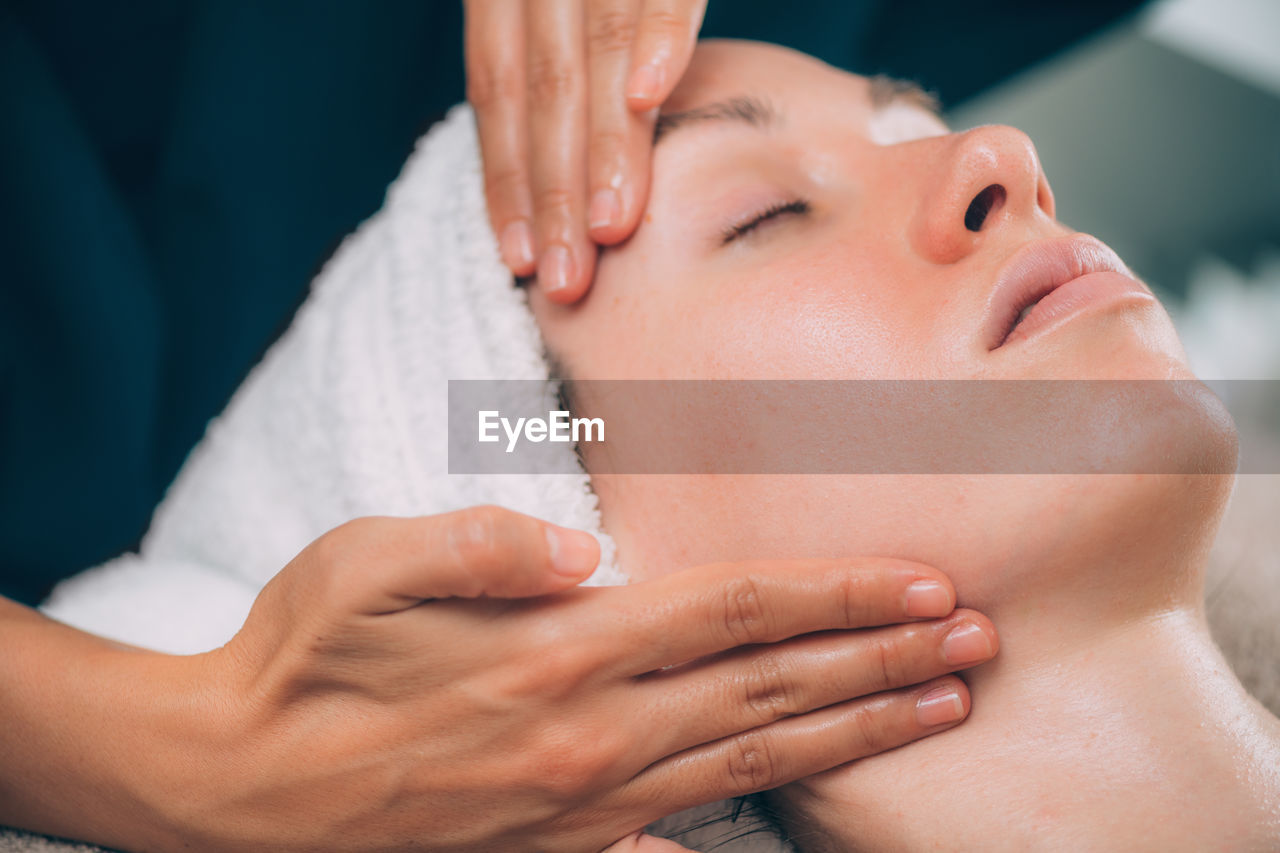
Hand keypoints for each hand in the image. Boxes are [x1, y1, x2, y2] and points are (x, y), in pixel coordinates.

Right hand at [2, 506, 994, 851]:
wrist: (231, 788)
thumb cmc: (297, 654)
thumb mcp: (369, 563)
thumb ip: (486, 544)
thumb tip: (584, 555)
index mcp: (558, 653)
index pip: (733, 610)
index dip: (835, 593)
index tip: (922, 582)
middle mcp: (592, 736)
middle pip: (770, 686)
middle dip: (881, 659)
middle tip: (977, 642)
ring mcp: (583, 807)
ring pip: (754, 760)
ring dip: (854, 729)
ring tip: (939, 708)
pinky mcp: (559, 850)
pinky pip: (682, 836)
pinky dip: (758, 818)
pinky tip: (815, 815)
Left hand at [465, 1, 706, 301]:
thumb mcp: (559, 7)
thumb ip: (559, 63)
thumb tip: (564, 172)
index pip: (496, 89)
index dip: (505, 176)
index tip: (519, 260)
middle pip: (544, 89)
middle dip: (555, 190)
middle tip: (567, 276)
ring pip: (596, 51)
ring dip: (604, 144)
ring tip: (613, 225)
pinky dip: (656, 41)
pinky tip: (647, 98)